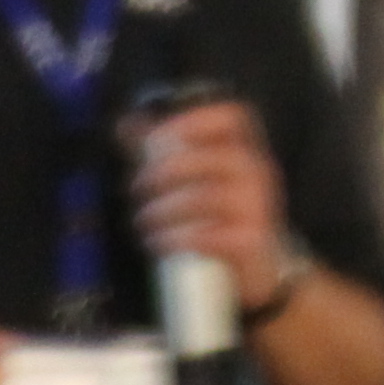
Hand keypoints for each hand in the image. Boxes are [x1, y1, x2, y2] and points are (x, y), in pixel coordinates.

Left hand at [130, 99, 288, 305]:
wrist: (258, 267)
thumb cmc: (218, 216)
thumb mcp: (196, 180)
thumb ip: (162, 150)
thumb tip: (125, 123)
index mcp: (243, 151)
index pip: (232, 117)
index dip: (191, 121)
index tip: (155, 139)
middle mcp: (256, 174)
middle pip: (204, 158)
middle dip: (160, 172)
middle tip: (137, 188)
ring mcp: (256, 208)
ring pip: (201, 198)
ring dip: (160, 211)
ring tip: (144, 221)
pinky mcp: (250, 242)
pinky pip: (205, 235)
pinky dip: (173, 238)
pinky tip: (158, 242)